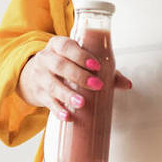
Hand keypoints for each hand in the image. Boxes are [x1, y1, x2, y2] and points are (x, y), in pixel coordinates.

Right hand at [17, 36, 131, 120]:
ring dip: (67, 94)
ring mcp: (39, 77)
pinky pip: (47, 102)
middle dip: (79, 76)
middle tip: (97, 86)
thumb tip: (127, 84)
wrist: (34, 75)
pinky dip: (57, 110)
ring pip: (52, 85)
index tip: (96, 66)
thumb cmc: (64, 65)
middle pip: (59, 65)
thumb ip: (105, 71)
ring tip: (82, 103)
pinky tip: (67, 116)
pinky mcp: (38, 94)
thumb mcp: (79, 61)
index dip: (80, 55)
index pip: (66, 46)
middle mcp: (45, 59)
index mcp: (57, 45)